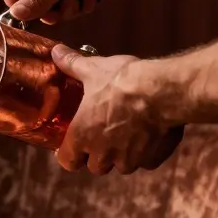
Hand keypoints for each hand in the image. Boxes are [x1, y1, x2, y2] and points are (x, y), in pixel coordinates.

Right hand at [1, 0, 138, 23]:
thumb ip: (37, 0)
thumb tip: (15, 14)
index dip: (24, 8)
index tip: (41, 17)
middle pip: (33, 0)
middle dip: (53, 9)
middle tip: (69, 8)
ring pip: (52, 3)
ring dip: (69, 8)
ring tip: (84, 0)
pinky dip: (80, 2)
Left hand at [51, 44, 183, 174]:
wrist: (162, 92)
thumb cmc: (121, 82)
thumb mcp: (92, 70)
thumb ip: (71, 64)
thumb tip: (56, 51)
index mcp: (83, 136)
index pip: (67, 161)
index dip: (70, 154)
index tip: (74, 145)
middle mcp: (103, 154)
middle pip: (96, 166)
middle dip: (99, 155)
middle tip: (104, 135)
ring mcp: (129, 160)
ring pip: (122, 166)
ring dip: (123, 155)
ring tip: (129, 133)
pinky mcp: (152, 159)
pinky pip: (146, 162)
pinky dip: (147, 153)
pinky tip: (150, 135)